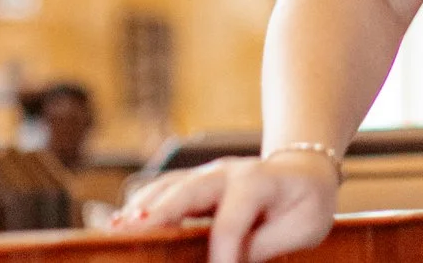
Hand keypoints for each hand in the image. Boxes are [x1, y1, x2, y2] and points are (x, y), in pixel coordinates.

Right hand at [111, 152, 338, 262]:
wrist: (304, 170)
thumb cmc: (305, 203)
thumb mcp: (303, 228)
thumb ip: (265, 245)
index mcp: (259, 182)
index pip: (233, 219)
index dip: (223, 252)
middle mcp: (228, 172)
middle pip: (189, 189)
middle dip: (162, 212)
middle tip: (133, 232)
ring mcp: (208, 174)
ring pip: (169, 186)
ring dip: (143, 207)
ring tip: (117, 229)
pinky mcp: (195, 182)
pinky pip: (164, 190)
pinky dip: (142, 204)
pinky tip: (120, 222)